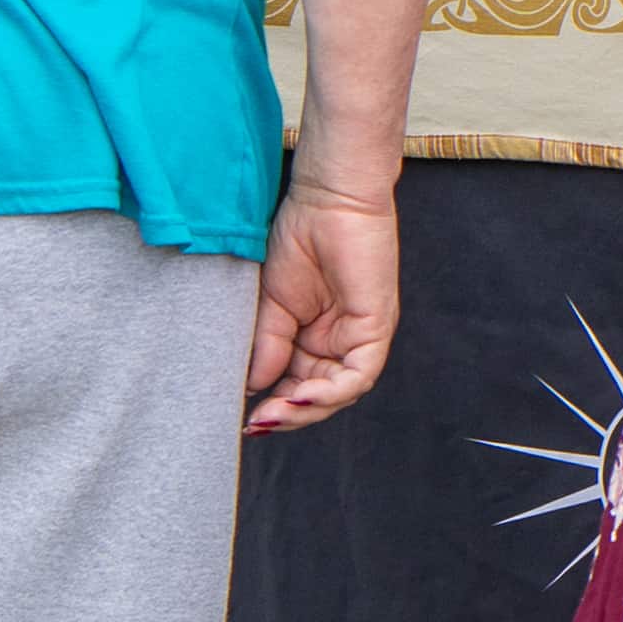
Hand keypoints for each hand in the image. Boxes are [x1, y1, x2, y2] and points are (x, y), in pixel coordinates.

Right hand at [246, 185, 397, 430]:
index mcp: (316, 336)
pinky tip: (299, 396)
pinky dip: (330, 392)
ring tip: (273, 414)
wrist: (325, 198)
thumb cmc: (300, 237)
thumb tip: (253, 385)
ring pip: (339, 393)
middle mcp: (340, 341)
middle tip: (258, 423)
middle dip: (289, 415)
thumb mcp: (271, 302)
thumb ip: (267, 345)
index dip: (276, 405)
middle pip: (320, 396)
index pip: (299, 384)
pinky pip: (359, 375)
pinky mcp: (375, 327)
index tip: (247, 418)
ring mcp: (360, 336)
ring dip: (306, 409)